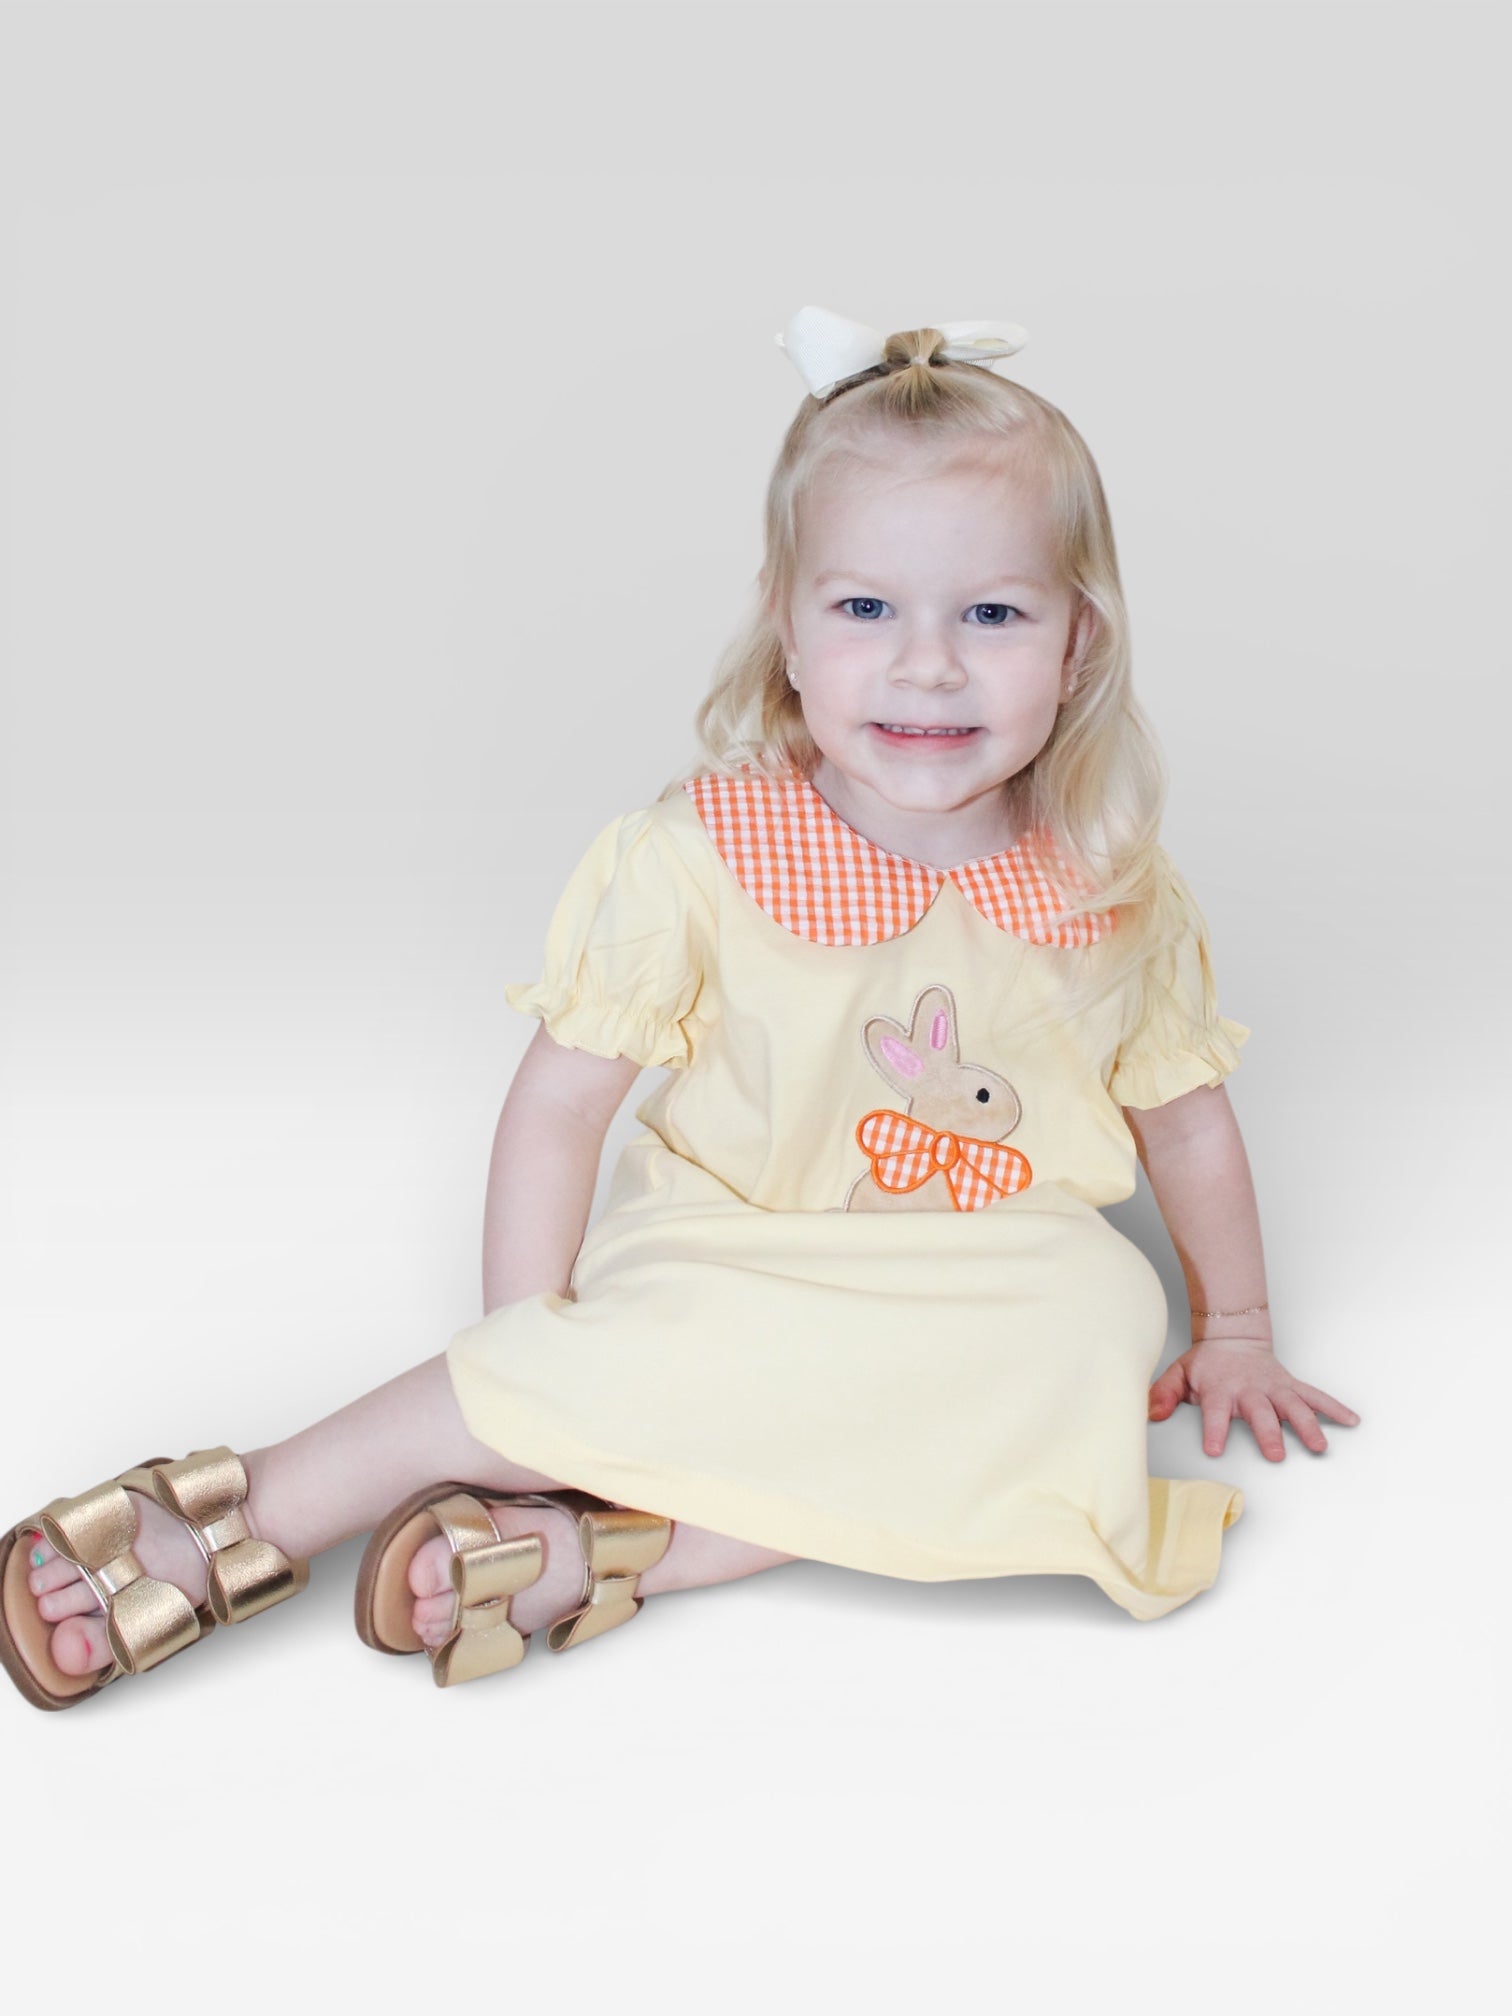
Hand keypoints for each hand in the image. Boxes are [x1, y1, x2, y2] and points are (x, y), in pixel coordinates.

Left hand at [1147, 1336, 1360, 1460]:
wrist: (1233, 1337)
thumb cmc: (1205, 1364)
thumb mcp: (1178, 1374)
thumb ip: (1163, 1393)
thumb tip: (1151, 1412)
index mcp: (1220, 1389)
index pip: (1215, 1411)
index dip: (1215, 1429)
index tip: (1215, 1449)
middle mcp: (1249, 1390)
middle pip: (1260, 1412)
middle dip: (1268, 1432)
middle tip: (1276, 1454)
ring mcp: (1274, 1388)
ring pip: (1293, 1406)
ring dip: (1307, 1425)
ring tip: (1318, 1446)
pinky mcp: (1291, 1386)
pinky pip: (1315, 1396)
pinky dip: (1334, 1408)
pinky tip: (1351, 1420)